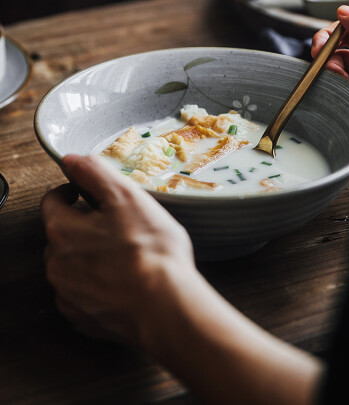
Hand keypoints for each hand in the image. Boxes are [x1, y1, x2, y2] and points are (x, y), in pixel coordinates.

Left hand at [41, 155, 322, 403]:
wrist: (165, 306)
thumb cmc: (149, 249)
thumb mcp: (126, 196)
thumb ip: (94, 172)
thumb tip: (72, 160)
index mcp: (62, 231)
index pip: (51, 201)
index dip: (70, 191)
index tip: (84, 191)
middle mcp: (57, 265)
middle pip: (61, 235)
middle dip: (82, 225)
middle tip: (114, 223)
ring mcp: (69, 296)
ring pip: (71, 266)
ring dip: (89, 256)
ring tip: (122, 252)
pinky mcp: (85, 319)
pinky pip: (83, 294)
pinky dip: (97, 284)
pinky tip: (123, 279)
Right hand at [311, 5, 348, 100]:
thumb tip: (344, 11)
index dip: (333, 34)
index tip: (321, 45)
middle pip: (342, 50)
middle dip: (329, 56)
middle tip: (322, 65)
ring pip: (342, 71)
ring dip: (334, 75)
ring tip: (338, 82)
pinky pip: (346, 91)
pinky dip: (339, 91)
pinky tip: (342, 92)